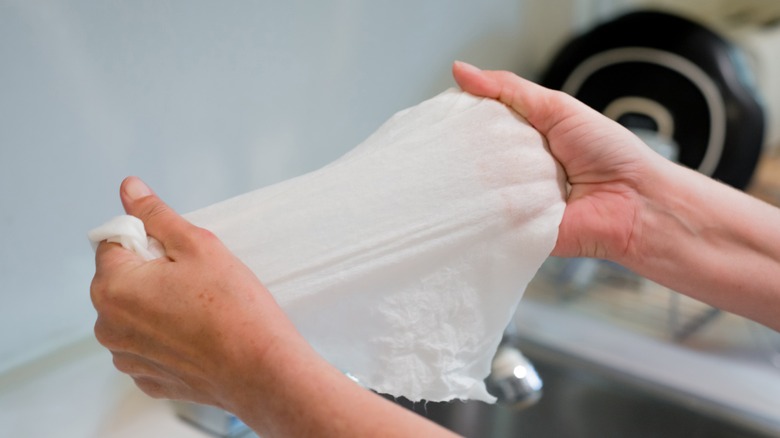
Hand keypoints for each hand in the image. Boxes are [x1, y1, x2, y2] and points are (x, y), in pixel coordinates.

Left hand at [90, 177, 458, 436]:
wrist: (263, 370)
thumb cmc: (235, 310)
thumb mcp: (198, 246)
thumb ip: (157, 215)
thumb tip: (130, 189)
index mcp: (113, 288)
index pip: (114, 242)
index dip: (149, 238)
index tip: (181, 252)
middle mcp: (108, 327)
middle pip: (122, 279)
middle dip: (152, 272)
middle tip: (196, 279)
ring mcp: (127, 358)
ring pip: (135, 313)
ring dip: (158, 305)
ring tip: (200, 309)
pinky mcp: (148, 379)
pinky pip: (149, 345)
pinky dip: (168, 336)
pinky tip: (199, 335)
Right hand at [453, 61, 666, 261]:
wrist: (637, 203)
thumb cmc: (609, 153)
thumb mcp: (557, 107)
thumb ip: (510, 90)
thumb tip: (460, 70)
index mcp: (526, 138)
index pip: (482, 125)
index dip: (462, 117)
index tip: (438, 112)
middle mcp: (517, 169)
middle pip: (476, 158)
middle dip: (460, 150)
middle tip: (437, 143)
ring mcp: (516, 201)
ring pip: (478, 189)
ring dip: (468, 180)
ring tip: (449, 170)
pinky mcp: (517, 230)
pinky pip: (490, 220)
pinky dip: (481, 211)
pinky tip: (464, 201)